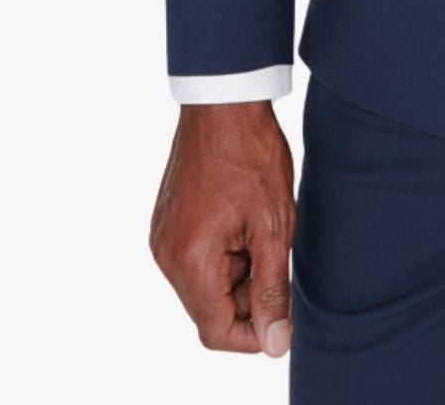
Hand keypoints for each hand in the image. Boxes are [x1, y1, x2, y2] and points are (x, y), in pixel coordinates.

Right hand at [150, 101, 296, 356]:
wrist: (223, 100)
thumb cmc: (251, 154)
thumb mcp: (274, 224)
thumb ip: (272, 288)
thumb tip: (275, 343)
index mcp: (190, 260)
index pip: (215, 331)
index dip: (253, 334)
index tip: (282, 313)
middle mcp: (166, 255)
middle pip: (208, 309)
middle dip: (247, 296)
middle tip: (276, 253)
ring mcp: (163, 236)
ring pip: (204, 283)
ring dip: (237, 270)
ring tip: (261, 227)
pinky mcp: (167, 220)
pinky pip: (195, 257)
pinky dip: (223, 251)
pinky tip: (243, 218)